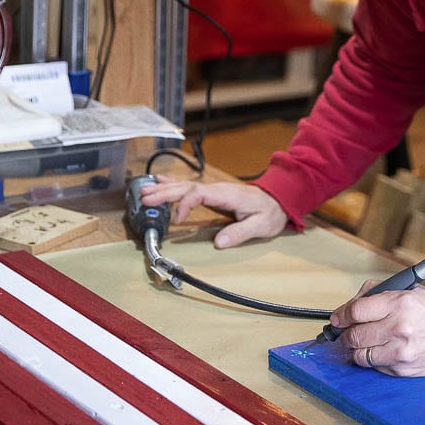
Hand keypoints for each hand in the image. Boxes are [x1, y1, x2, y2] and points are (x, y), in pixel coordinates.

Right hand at [140, 176, 288, 247]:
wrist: (279, 200)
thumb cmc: (270, 212)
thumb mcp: (260, 225)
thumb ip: (240, 232)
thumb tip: (219, 242)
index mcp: (227, 195)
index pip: (200, 193)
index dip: (185, 204)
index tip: (178, 220)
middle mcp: (218, 189)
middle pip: (187, 187)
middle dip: (165, 192)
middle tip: (145, 199)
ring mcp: (214, 190)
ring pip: (185, 186)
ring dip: (165, 189)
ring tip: (145, 191)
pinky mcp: (212, 194)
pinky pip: (189, 187)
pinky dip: (173, 185)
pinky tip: (160, 182)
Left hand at [331, 280, 424, 376]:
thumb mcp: (411, 290)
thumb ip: (379, 293)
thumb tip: (352, 305)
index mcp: (400, 303)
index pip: (356, 311)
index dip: (341, 315)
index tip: (337, 318)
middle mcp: (399, 328)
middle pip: (354, 336)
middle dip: (345, 334)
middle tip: (345, 332)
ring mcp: (401, 352)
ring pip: (360, 355)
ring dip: (356, 349)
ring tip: (361, 343)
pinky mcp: (404, 369)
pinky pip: (375, 367)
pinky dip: (373, 360)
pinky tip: (380, 351)